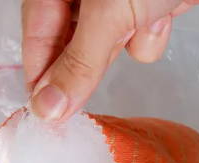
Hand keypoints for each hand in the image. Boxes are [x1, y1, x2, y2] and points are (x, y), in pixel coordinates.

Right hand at [22, 0, 198, 120]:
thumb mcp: (106, 12)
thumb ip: (78, 64)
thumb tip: (48, 107)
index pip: (36, 37)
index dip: (40, 78)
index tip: (47, 114)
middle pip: (70, 49)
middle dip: (87, 67)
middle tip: (87, 94)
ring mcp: (114, 5)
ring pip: (107, 49)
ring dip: (125, 45)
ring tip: (139, 21)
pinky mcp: (143, 12)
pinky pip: (138, 41)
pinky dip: (150, 36)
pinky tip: (161, 15)